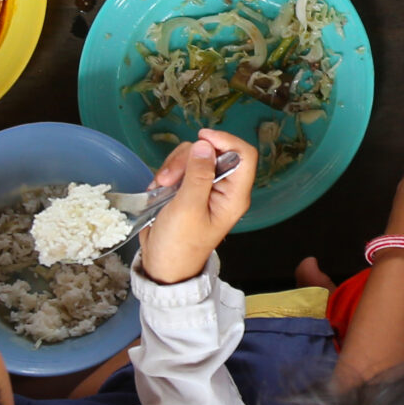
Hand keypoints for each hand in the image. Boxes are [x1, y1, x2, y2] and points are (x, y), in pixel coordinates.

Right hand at [141, 127, 257, 283]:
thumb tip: (205, 145)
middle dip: (187, 159)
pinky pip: (180, 167)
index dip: (226, 140)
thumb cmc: (179, 244)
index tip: (201, 138)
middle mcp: (224, 188)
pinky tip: (159, 190)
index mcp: (234, 195)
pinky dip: (167, 173)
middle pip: (212, 152)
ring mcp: (205, 187)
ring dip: (174, 166)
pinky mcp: (188, 188)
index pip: (244, 155)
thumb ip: (198, 175)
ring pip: (194, 156)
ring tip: (161, 186)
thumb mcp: (188, 209)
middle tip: (169, 178)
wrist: (162, 266)